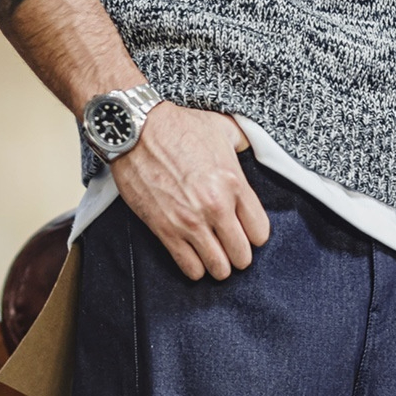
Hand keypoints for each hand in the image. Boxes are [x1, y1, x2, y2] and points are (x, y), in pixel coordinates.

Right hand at [110, 103, 269, 280]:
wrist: (136, 130)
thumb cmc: (177, 126)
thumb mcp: (221, 127)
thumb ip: (242, 141)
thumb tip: (251, 145)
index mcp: (234, 183)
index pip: (259, 232)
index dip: (254, 235)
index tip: (246, 232)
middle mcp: (215, 207)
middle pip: (241, 255)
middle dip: (238, 254)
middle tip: (229, 247)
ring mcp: (190, 222)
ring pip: (218, 268)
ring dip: (218, 265)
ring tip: (213, 255)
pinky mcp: (166, 230)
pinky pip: (190, 268)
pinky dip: (195, 268)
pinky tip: (194, 257)